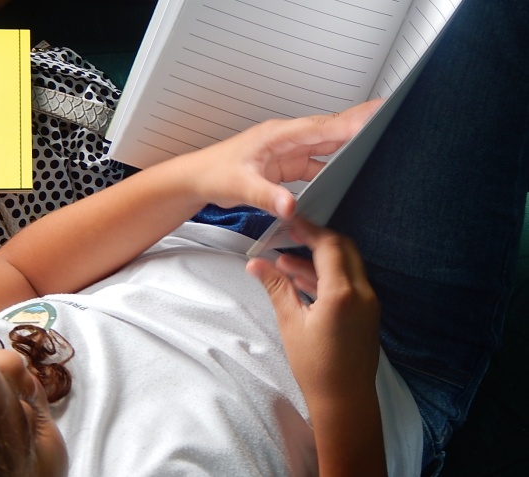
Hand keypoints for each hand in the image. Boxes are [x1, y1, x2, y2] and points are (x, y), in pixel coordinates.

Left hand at [185, 99, 380, 218]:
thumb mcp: (239, 186)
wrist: (197, 180)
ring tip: (378, 150)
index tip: (379, 114)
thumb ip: (267, 196)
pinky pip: (317, 164)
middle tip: (392, 123)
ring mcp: (288, 152)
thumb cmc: (213, 173)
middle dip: (360, 128)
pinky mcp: (287, 166)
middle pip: (330, 132)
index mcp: (278, 136)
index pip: (322, 126)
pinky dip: (333, 170)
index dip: (352, 121)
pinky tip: (347, 177)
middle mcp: (286, 140)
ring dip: (349, 149)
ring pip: (326, 148)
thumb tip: (291, 205)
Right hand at [246, 217, 380, 406]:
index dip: (309, 229)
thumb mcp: (291, 323)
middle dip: (317, 238)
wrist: (345, 401)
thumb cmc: (316, 366)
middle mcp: (362, 292)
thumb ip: (276, 287)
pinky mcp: (367, 313)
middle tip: (290, 235)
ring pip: (346, 265)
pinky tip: (302, 280)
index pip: (328, 245)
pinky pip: (349, 282)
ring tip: (286, 262)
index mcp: (342, 292)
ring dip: (319, 259)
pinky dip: (328, 275)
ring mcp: (368, 302)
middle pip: (343, 248)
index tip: (290, 223)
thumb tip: (255, 263)